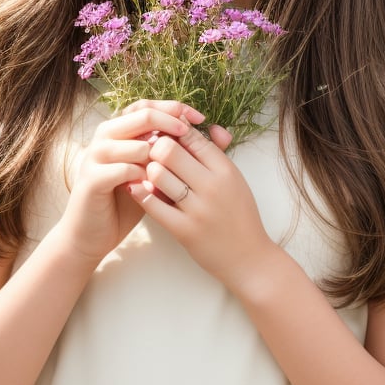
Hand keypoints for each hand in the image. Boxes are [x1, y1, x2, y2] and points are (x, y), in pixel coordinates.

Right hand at [59, 101, 204, 267]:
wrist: (94, 233)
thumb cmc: (130, 200)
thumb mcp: (160, 173)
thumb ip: (185, 152)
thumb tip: (224, 133)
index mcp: (121, 130)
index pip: (148, 105)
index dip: (174, 108)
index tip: (199, 118)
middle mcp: (105, 136)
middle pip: (140, 115)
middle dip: (168, 121)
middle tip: (188, 132)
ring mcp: (95, 156)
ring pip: (131, 141)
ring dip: (155, 152)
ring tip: (174, 167)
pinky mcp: (91, 179)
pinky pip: (121, 169)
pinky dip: (141, 175)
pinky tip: (155, 186)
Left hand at [127, 121, 274, 293]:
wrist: (249, 259)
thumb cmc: (240, 215)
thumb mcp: (236, 179)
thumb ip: (219, 153)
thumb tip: (208, 126)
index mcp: (225, 170)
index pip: (191, 137)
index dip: (173, 131)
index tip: (164, 135)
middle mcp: (212, 186)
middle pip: (169, 150)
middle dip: (156, 148)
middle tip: (151, 153)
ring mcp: (198, 209)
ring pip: (158, 174)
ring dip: (148, 170)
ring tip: (148, 173)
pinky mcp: (184, 230)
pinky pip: (153, 205)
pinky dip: (141, 193)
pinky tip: (135, 187)